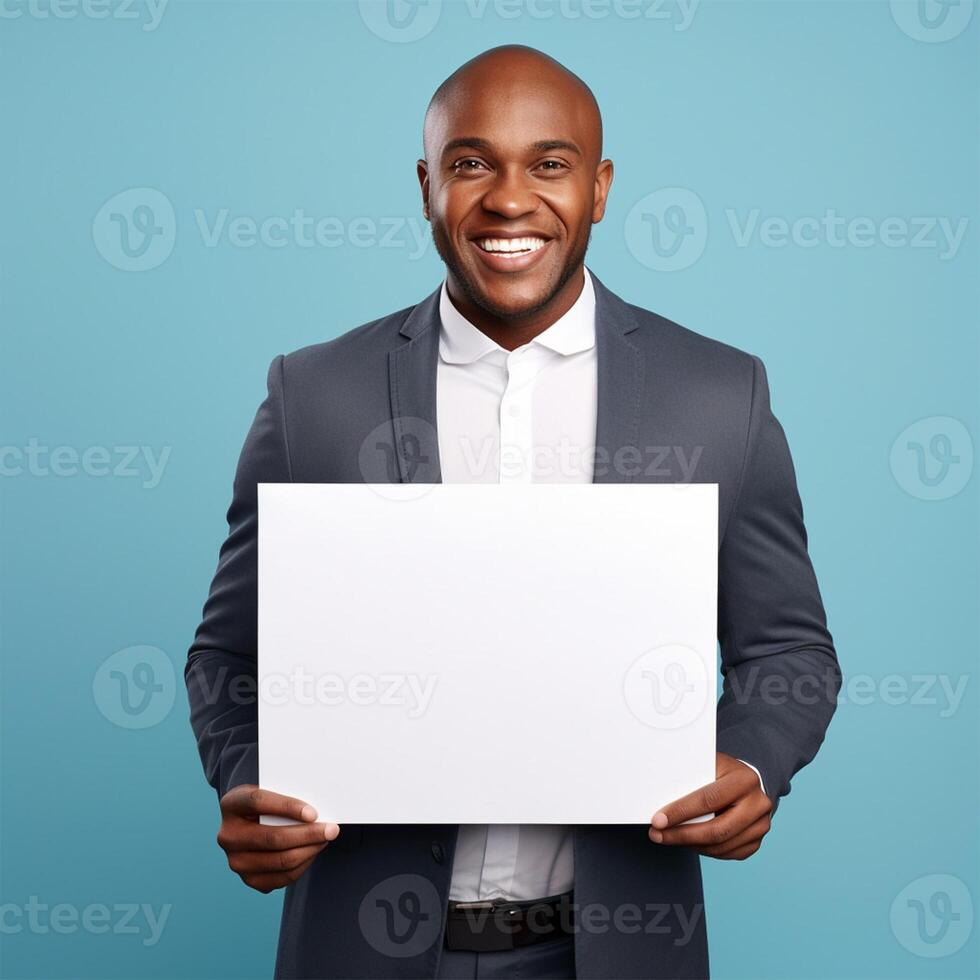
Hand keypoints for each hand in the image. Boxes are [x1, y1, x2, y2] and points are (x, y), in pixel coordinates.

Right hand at [217, 785, 339, 892]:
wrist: (249, 823)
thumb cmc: (267, 803)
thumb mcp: (270, 790)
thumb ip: (287, 795)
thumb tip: (317, 813)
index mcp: (231, 804)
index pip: (258, 802)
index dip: (287, 807)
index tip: (314, 813)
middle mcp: (228, 835)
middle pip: (273, 838)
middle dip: (308, 834)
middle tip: (332, 829)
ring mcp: (236, 861)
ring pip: (280, 860)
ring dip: (309, 850)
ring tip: (325, 839)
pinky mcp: (249, 879)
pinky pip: (283, 877)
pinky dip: (303, 865)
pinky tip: (313, 851)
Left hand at [648, 752, 771, 859]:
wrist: (746, 781)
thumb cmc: (720, 771)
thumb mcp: (708, 764)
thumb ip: (690, 777)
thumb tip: (658, 793)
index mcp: (745, 779)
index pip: (708, 800)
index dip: (681, 812)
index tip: (658, 820)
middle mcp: (759, 803)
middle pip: (717, 829)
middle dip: (682, 835)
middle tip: (657, 835)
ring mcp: (761, 825)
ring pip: (720, 845)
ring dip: (690, 845)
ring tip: (667, 838)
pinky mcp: (756, 841)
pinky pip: (726, 853)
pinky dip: (703, 850)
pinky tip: (688, 842)